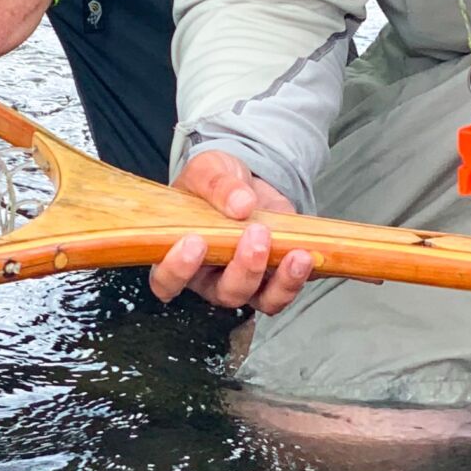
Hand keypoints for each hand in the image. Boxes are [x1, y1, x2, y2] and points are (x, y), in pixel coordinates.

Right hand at [148, 149, 312, 314]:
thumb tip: (241, 204)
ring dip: (278, 281)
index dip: (177, 270)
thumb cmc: (214, 182)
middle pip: (223, 293)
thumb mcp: (207, 170)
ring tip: (294, 253)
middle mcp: (210, 277)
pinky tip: (304, 255)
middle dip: (242, 269)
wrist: (247, 181)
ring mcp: (244, 282)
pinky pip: (284, 291)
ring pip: (258, 299)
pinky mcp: (273, 278)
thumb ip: (217, 185)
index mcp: (179, 255)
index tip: (193, 243)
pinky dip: (297, 278)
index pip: (166, 280)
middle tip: (254, 234)